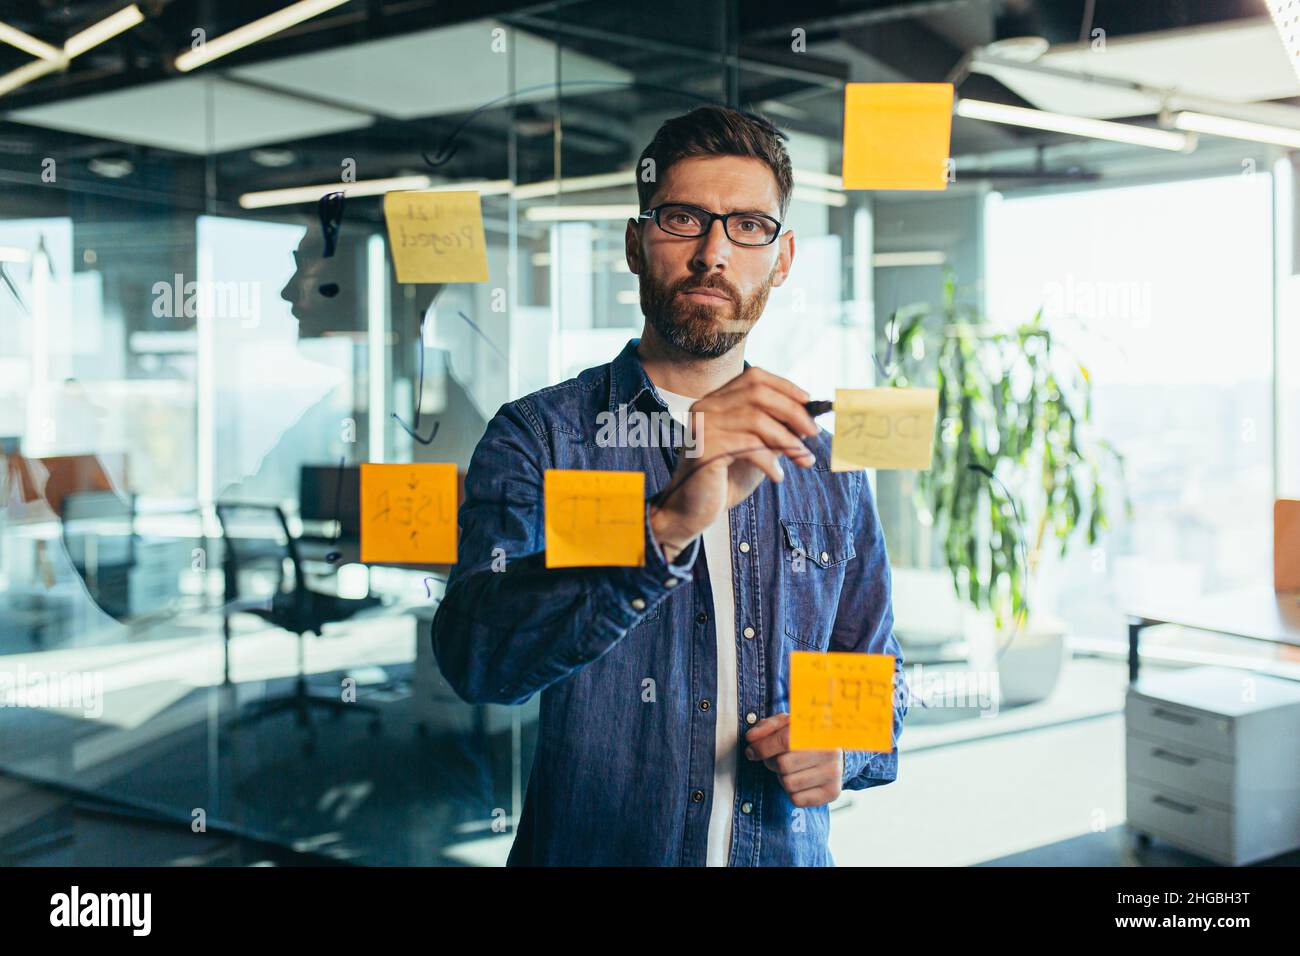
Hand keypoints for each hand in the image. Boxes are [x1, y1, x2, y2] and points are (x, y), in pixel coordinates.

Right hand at [650, 367, 817, 556]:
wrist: (692, 512)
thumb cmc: (725, 480)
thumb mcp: (757, 450)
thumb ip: (776, 431)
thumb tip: (808, 420)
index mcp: (717, 401)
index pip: (754, 377)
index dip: (785, 387)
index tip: (809, 403)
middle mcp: (706, 407)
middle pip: (758, 393)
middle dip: (792, 411)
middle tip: (813, 433)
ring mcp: (703, 426)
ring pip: (755, 419)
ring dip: (786, 439)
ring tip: (802, 458)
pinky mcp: (704, 448)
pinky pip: (747, 446)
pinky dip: (769, 461)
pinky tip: (777, 476)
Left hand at [744, 713, 842, 807]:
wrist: (835, 753)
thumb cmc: (805, 736)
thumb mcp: (788, 724)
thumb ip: (767, 727)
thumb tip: (751, 738)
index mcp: (819, 730)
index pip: (785, 741)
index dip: (763, 747)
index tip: (751, 751)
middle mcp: (830, 752)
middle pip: (783, 765)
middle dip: (772, 762)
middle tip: (776, 758)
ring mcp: (833, 773)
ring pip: (788, 784)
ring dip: (781, 778)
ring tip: (790, 769)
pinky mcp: (832, 792)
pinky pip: (797, 800)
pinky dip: (791, 792)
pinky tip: (799, 780)